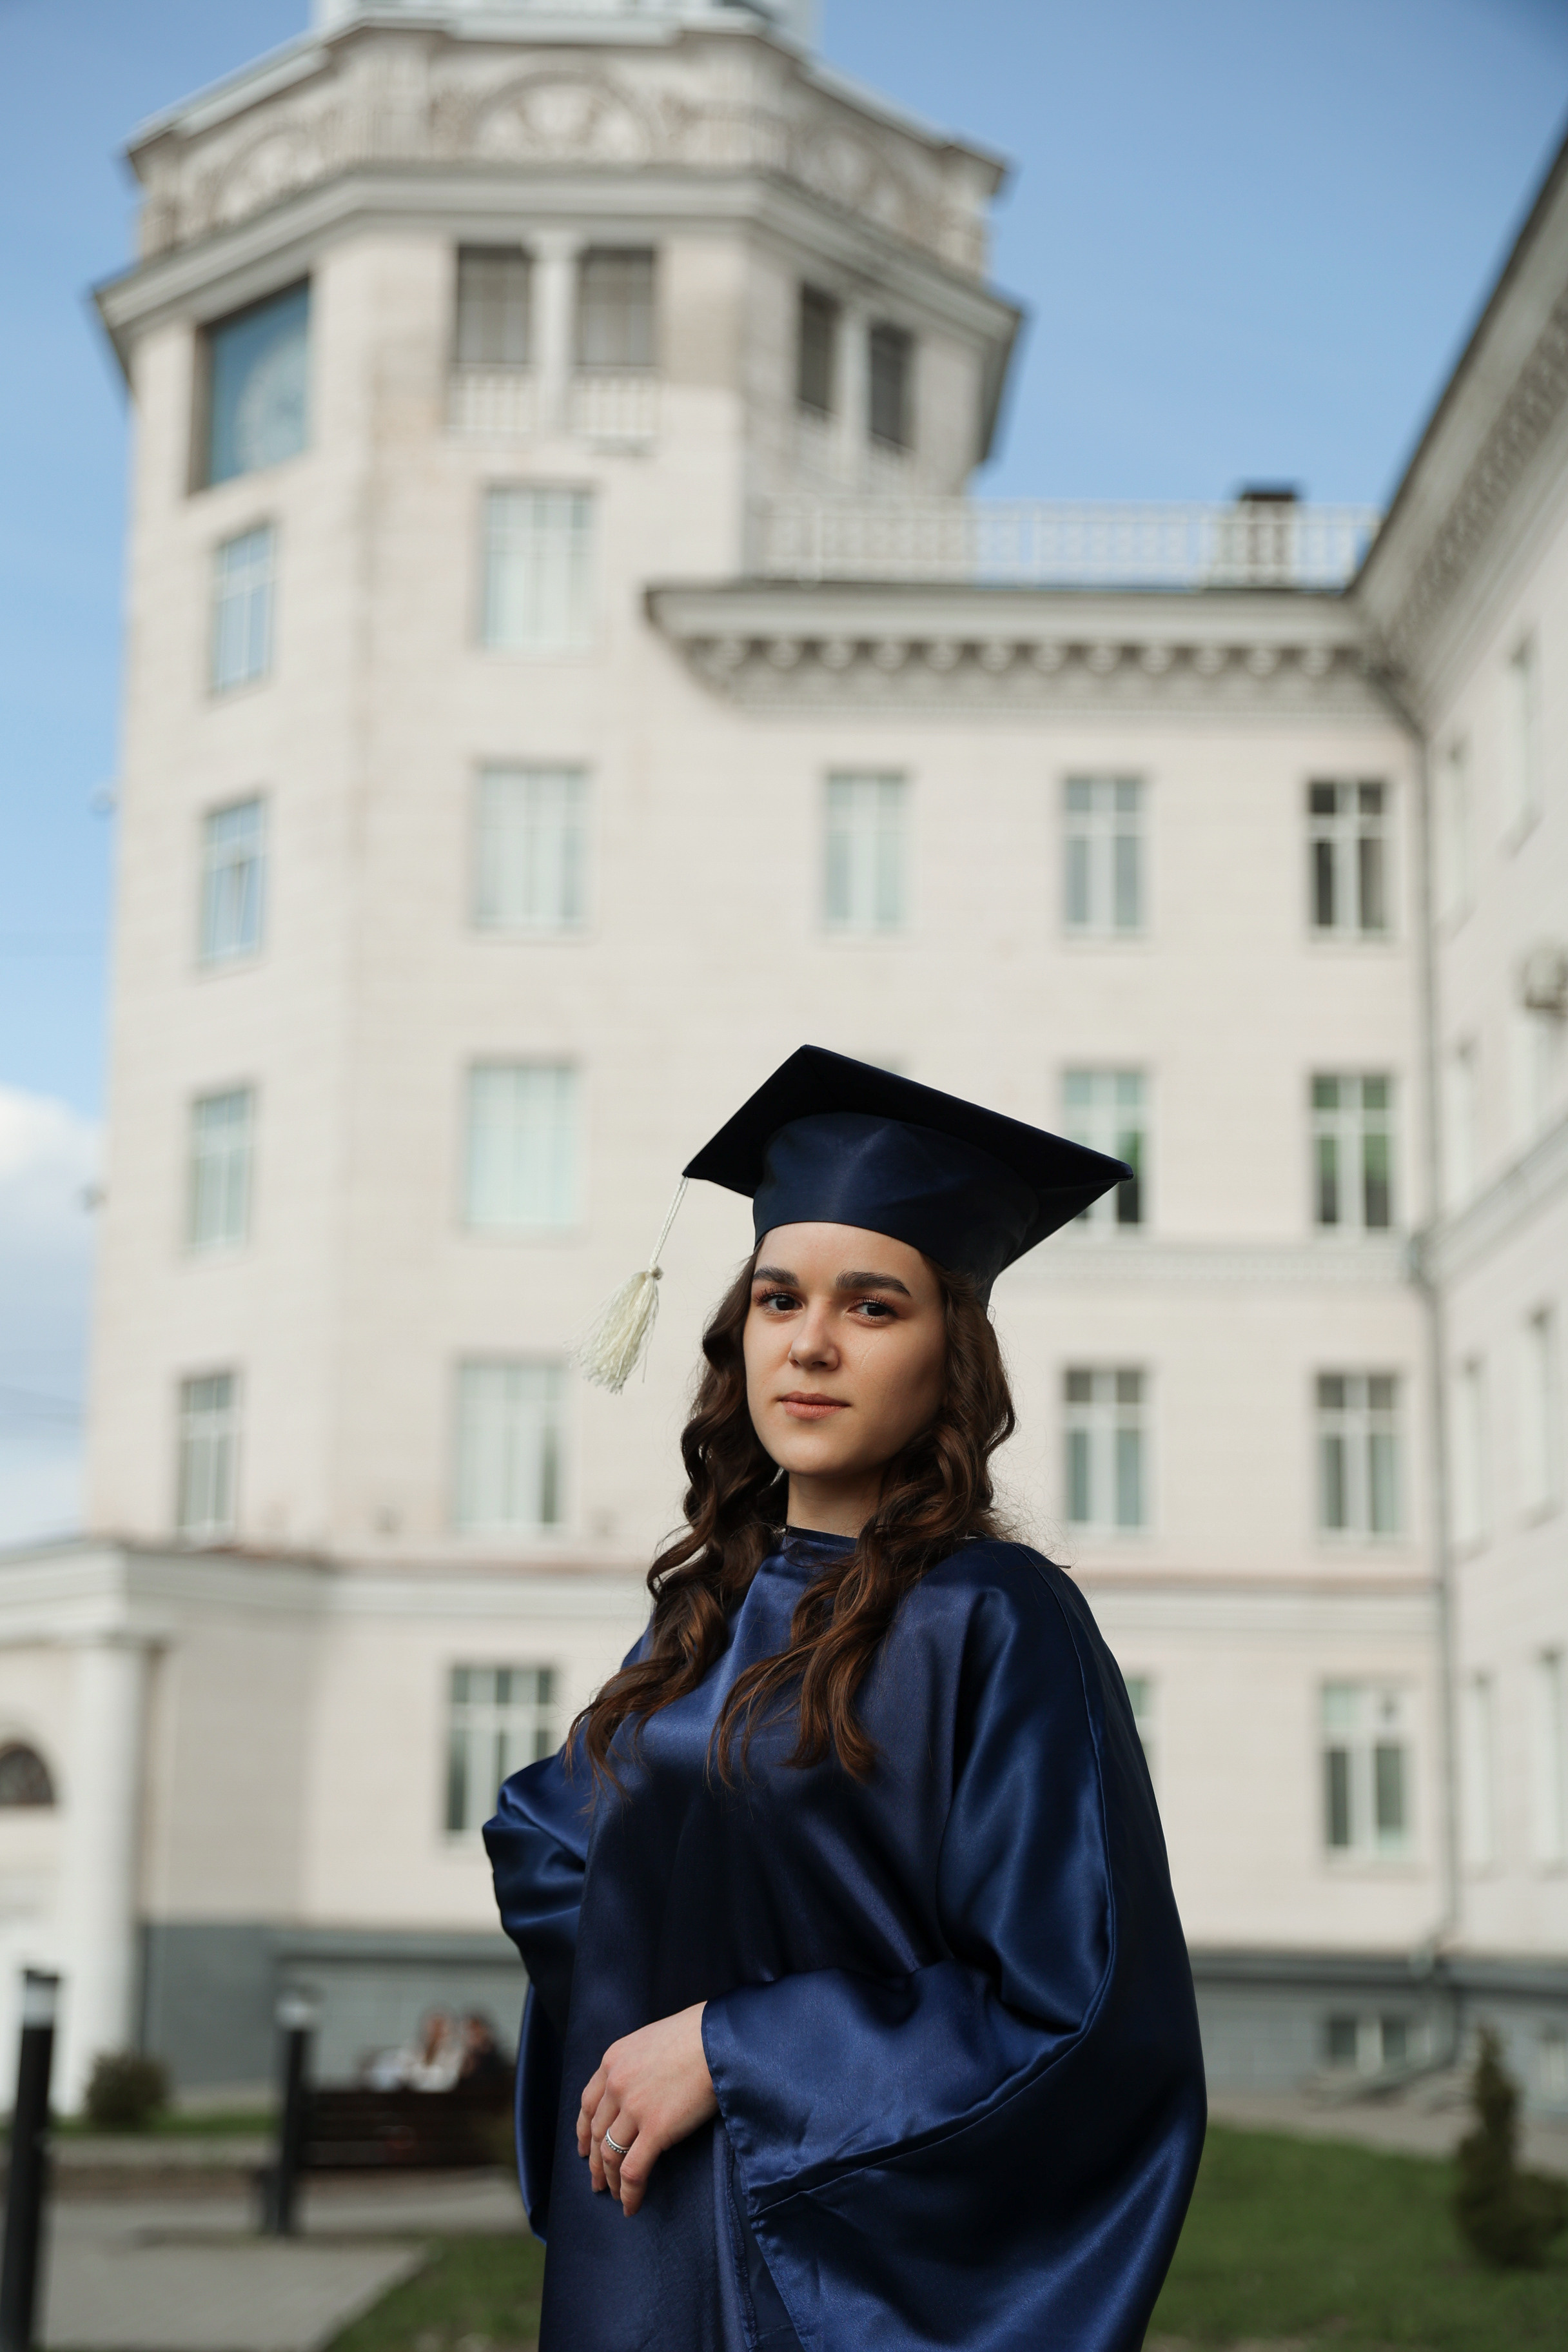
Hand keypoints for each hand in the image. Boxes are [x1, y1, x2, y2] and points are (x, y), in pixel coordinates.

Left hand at [577, 2002, 717, 2216]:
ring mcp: (633, 2108)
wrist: (718, 2038)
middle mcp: (616, 2084)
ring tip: (615, 2195)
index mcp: (612, 2060)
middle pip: (596, 2132)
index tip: (584, 2149)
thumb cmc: (695, 2035)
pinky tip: (631, 2205)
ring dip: (611, 2180)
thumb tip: (640, 2089)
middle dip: (594, 2162)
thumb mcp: (651, 2042)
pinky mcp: (655, 2129)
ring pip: (611, 2155)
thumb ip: (636, 2065)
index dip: (583, 2131)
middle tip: (597, 2182)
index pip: (588, 2104)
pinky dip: (629, 2192)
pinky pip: (633, 2170)